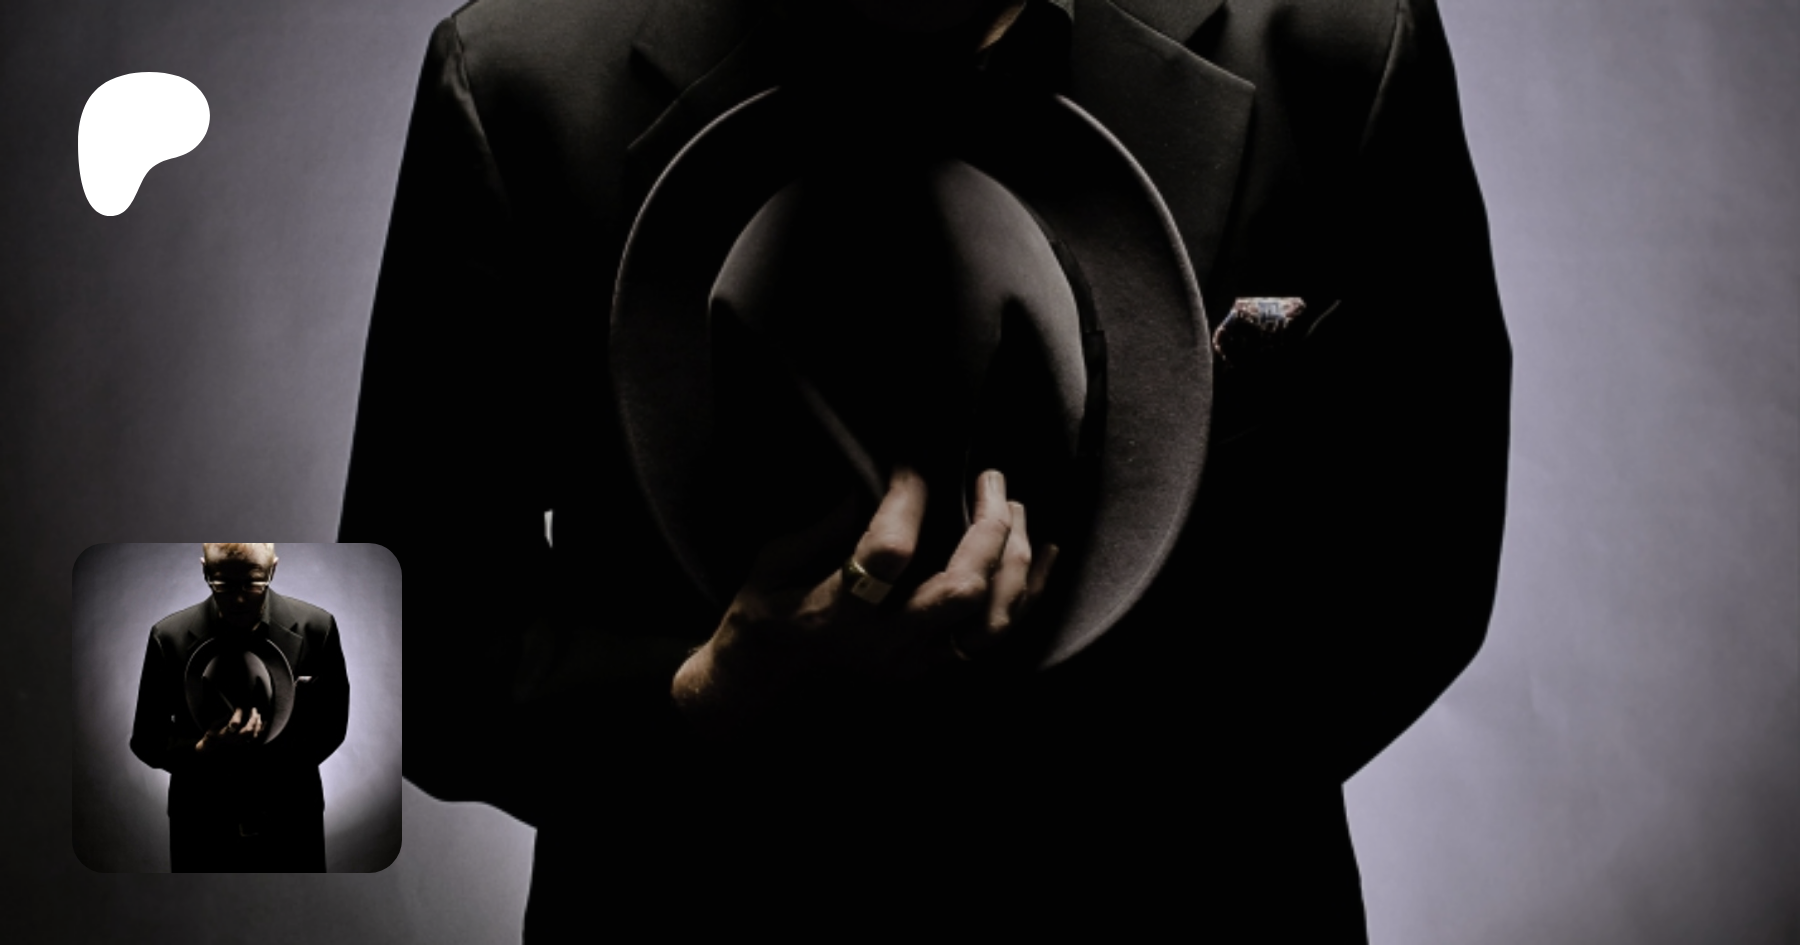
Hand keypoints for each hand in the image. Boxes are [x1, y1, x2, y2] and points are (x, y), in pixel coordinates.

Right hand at [195, 706, 261, 753]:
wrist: (213, 744)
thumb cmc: (213, 731)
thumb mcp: (214, 724)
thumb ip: (222, 718)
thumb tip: (230, 711)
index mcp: (225, 733)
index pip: (235, 723)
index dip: (239, 714)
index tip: (239, 706)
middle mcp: (234, 739)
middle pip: (248, 730)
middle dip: (253, 719)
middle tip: (253, 709)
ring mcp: (240, 742)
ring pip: (253, 734)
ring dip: (257, 723)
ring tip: (258, 714)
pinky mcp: (244, 742)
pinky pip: (255, 737)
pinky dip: (261, 729)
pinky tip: (264, 722)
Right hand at [673, 466, 1056, 731]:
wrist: (762, 687)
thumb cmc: (763, 617)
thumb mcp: (771, 566)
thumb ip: (822, 528)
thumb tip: (870, 486)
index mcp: (837, 616)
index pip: (889, 553)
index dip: (908, 500)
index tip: (912, 464)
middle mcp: (886, 646)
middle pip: (962, 589)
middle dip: (988, 529)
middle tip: (990, 480)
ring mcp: (916, 665)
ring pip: (991, 619)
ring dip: (1015, 558)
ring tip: (1015, 508)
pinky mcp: (934, 671)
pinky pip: (997, 636)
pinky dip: (1029, 592)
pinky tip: (1046, 552)